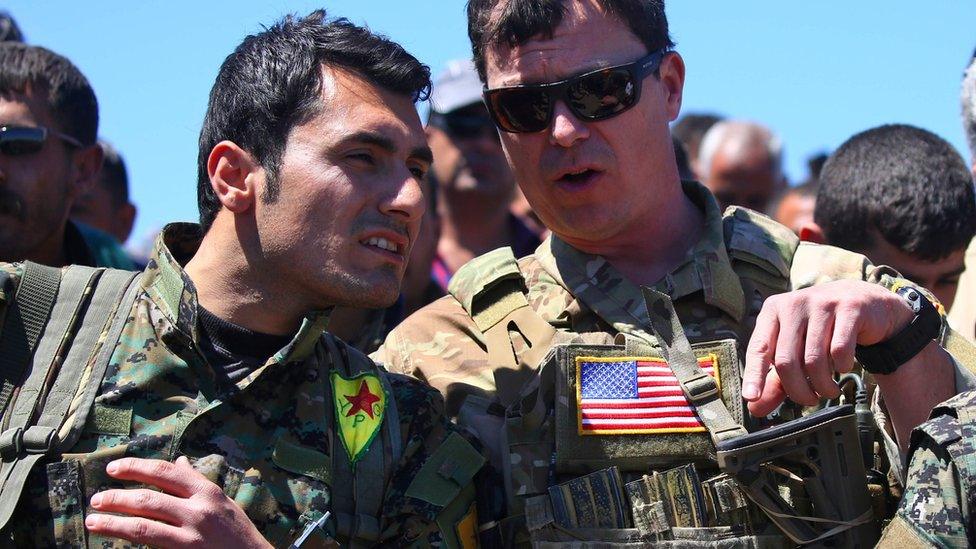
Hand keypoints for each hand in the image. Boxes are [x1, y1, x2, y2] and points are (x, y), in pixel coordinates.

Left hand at [85, 456, 271, 548]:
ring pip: (143, 524)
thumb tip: (178, 462)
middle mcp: (198, 510)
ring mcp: (191, 535)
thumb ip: (196, 483)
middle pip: (148, 498)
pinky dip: (130, 540)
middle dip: (117, 498)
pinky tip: (115, 539)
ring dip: (113, 522)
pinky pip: (151, 545)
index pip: (164, 472)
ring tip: (94, 521)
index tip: (113, 469)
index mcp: (206, 491)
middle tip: (96, 500)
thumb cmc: (236, 531)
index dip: (135, 467)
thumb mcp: (221, 501)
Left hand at [742, 280, 913, 416]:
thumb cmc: (820, 329)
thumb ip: (775, 380)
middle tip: (809, 400)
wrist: (863, 300)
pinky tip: (843, 368)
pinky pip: (840, 350)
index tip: (751, 397)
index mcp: (773, 311)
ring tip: (828, 391)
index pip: (758, 347)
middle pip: (787, 360)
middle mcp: (793, 304)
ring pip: (814, 359)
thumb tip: (755, 408)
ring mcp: (821, 304)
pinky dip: (841, 367)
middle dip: (798, 390)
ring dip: (822, 385)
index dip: (754, 374)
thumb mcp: (794, 349)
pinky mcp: (849, 309)